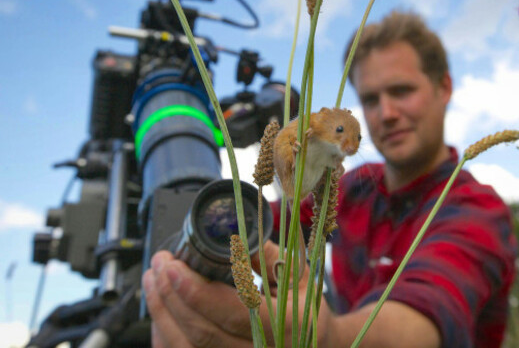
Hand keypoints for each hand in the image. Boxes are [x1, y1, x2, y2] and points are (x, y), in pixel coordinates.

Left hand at [143, 242, 334, 347]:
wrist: (317, 345)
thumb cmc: (306, 307)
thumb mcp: (299, 275)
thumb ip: (269, 254)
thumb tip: (233, 231)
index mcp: (283, 326)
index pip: (232, 312)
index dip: (196, 291)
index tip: (173, 265)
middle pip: (202, 332)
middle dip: (171, 296)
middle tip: (158, 264)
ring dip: (162, 314)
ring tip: (152, 281)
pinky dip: (166, 335)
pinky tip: (160, 311)